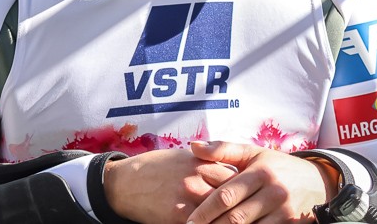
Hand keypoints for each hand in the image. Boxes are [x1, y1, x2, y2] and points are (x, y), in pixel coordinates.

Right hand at [103, 148, 238, 222]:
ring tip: (236, 222)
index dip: (246, 188)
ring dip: (229, 218)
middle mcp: (198, 178)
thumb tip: (230, 173)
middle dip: (242, 205)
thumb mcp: (182, 158)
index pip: (236, 176)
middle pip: (233, 195)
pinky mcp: (178, 216)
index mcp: (201, 162)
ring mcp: (189, 198)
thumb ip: (206, 165)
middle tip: (248, 212)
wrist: (125, 183)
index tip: (251, 197)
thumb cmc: (154, 169)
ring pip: (221, 213)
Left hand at [184, 141, 338, 223]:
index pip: (226, 195)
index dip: (205, 210)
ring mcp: (284, 211)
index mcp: (260, 172)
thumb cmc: (276, 166)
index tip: (189, 221)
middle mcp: (273, 192)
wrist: (317, 180)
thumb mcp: (253, 153)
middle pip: (236, 217)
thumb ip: (223, 149)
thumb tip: (193, 146)